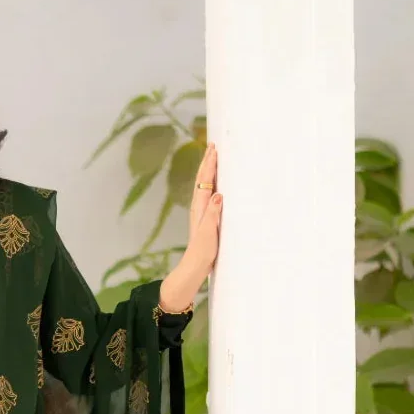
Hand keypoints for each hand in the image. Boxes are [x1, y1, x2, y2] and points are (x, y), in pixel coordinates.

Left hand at [160, 142, 221, 311]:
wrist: (195, 267)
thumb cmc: (202, 252)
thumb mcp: (208, 233)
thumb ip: (212, 214)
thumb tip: (217, 194)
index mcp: (200, 208)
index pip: (205, 180)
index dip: (209, 164)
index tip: (214, 149)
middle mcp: (199, 207)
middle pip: (203, 179)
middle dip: (208, 162)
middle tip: (213, 145)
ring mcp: (202, 212)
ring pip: (205, 185)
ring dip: (210, 171)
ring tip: (215, 158)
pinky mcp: (207, 219)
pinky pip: (209, 195)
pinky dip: (213, 184)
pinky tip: (218, 184)